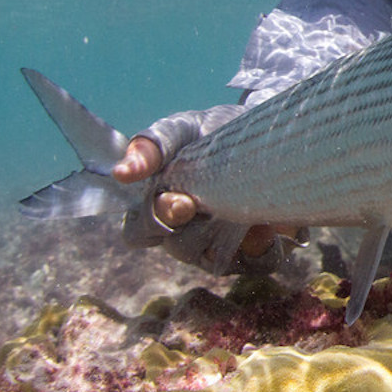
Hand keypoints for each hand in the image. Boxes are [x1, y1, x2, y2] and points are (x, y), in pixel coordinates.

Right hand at [113, 136, 291, 258]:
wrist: (268, 128)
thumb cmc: (214, 131)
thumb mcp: (184, 129)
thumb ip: (153, 145)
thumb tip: (121, 173)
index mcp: (162, 204)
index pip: (140, 232)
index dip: (154, 224)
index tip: (179, 203)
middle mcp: (188, 231)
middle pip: (180, 248)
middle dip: (196, 231)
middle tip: (217, 207)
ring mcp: (222, 244)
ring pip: (216, 262)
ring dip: (231, 243)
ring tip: (250, 215)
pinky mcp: (258, 247)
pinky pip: (257, 264)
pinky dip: (264, 251)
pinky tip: (271, 229)